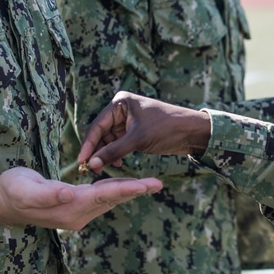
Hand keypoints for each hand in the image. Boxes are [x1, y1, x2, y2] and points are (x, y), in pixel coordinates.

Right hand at [0, 166, 161, 229]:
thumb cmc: (11, 190)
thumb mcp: (26, 188)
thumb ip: (48, 192)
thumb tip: (70, 193)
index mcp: (69, 208)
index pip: (104, 196)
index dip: (127, 188)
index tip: (147, 185)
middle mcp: (77, 215)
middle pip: (112, 200)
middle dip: (136, 190)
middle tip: (159, 184)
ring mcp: (76, 214)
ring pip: (108, 200)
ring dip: (128, 190)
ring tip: (150, 183)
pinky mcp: (73, 208)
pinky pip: (100, 199)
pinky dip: (114, 190)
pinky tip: (125, 184)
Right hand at [78, 92, 211, 171]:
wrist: (192, 132)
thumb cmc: (167, 129)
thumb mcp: (137, 140)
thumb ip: (113, 152)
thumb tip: (92, 165)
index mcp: (120, 103)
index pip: (97, 125)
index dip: (89, 145)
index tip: (81, 162)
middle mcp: (121, 109)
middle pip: (101, 133)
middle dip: (98, 151)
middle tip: (92, 170)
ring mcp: (127, 120)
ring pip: (109, 140)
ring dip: (107, 154)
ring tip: (106, 169)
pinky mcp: (134, 131)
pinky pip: (119, 143)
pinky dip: (116, 153)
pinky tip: (118, 164)